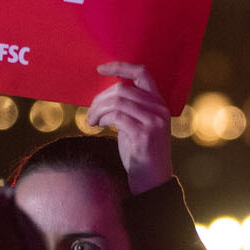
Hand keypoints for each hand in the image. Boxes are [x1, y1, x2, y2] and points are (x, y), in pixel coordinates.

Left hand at [86, 62, 173, 194]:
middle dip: (99, 99)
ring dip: (97, 110)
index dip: (120, 67)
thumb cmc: (139, 153)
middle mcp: (160, 109)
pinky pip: (116, 117)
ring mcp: (154, 122)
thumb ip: (128, 107)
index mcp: (159, 103)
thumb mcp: (136, 124)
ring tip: (92, 121)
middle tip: (90, 113)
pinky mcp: (144, 135)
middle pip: (122, 90)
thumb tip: (104, 94)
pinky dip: (101, 119)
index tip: (100, 69)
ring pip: (117, 102)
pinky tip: (97, 126)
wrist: (152, 182)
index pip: (142, 73)